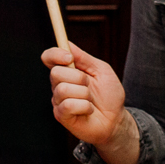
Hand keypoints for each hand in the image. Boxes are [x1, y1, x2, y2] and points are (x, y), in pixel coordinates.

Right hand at [42, 44, 138, 163]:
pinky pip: (68, 105)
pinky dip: (84, 106)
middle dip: (79, 78)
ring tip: (90, 100)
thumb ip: (84, 57)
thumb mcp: (101, 70)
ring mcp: (59, 100)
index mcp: (67, 71)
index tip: (69, 57)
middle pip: (55, 72)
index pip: (49, 57)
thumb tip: (67, 44)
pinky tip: (88, 110)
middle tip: (89, 86)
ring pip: (63, 89)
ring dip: (84, 94)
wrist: (116, 120)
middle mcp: (59, 84)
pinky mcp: (61, 115)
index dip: (55, 54)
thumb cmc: (109, 95)